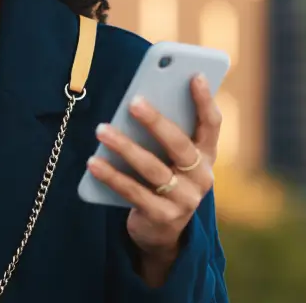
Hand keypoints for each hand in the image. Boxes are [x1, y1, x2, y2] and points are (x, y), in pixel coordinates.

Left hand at [86, 75, 221, 276]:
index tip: (194, 75)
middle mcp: (202, 177)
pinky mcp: (163, 218)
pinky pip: (134, 193)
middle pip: (180, 145)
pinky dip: (112, 176)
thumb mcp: (169, 157)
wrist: (161, 231)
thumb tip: (138, 99)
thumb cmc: (163, 178)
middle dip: (156, 121)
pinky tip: (93, 163)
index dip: (205, 100)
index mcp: (207, 155)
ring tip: (101, 129)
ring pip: (153, 168)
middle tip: (134, 101)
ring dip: (125, 146)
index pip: (212, 124)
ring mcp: (185, 200)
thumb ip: (163, 132)